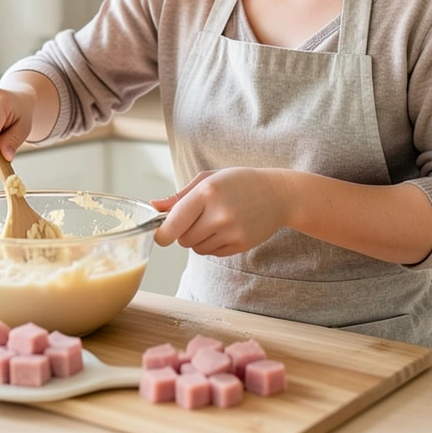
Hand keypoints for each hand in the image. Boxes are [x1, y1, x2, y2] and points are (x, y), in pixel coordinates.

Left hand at [150, 167, 295, 256]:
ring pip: (196, 248)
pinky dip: (211, 244)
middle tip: (196, 218)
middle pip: (182, 239)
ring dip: (197, 239)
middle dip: (182, 232)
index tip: (160, 233)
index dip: (161, 233)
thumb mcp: (208, 179)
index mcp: (207, 193)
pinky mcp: (240, 245)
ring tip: (213, 221)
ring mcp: (231, 232)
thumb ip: (179, 197)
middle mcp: (219, 214)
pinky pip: (211, 253)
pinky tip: (224, 229)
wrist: (277, 194)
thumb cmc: (238, 182)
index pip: (173, 224)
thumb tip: (154, 207)